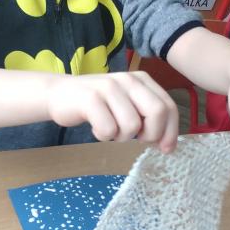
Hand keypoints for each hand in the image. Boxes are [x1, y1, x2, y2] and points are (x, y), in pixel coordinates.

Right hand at [47, 71, 178, 152]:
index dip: (171, 131)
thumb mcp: (127, 105)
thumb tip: (168, 144)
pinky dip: (103, 136)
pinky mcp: (90, 98)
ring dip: (121, 136)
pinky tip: (95, 128)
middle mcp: (128, 80)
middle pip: (157, 112)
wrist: (58, 94)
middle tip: (135, 139)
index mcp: (142, 80)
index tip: (166, 149)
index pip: (168, 106)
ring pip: (132, 125)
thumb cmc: (98, 104)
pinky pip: (108, 129)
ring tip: (109, 129)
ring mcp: (109, 87)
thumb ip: (148, 116)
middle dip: (150, 134)